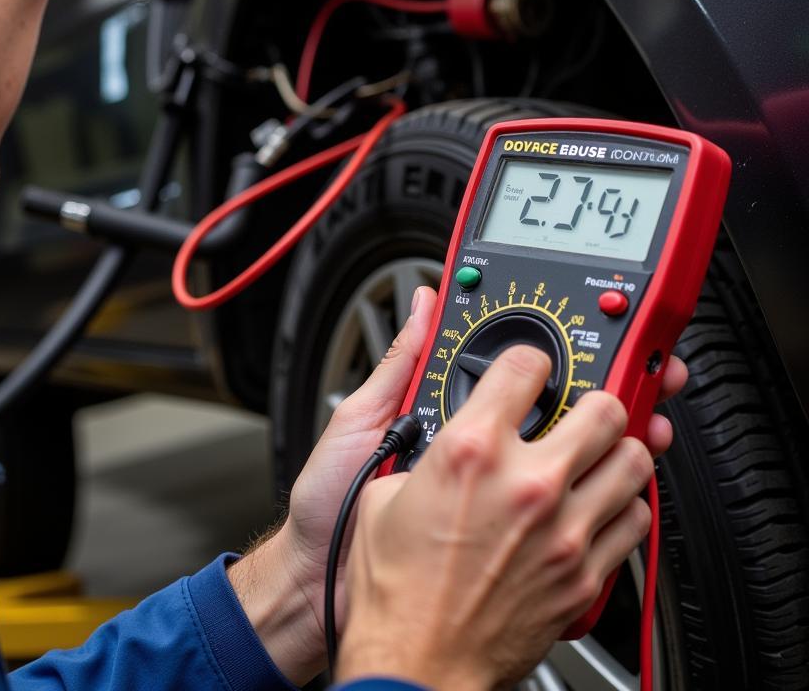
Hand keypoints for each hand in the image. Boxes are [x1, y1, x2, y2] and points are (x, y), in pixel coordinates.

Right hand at [337, 344, 678, 690]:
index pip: (524, 365)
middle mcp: (527, 483)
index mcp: (471, 450)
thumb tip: (426, 427)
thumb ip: (418, 448)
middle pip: (601, 405)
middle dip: (591, 398)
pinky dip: (622, 505)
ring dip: (617, 449)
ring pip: (633, 460)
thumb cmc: (395, 588)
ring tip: (598, 451)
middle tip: (580, 406)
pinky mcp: (585, 576)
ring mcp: (564, 531)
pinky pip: (634, 519)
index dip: (528, 359)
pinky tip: (598, 504)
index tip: (529, 368)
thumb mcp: (384, 491)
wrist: (414, 661)